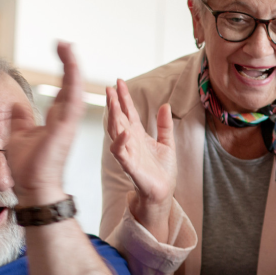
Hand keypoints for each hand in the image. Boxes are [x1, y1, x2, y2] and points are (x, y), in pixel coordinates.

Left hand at [7, 41, 83, 207]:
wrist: (32, 186)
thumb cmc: (28, 167)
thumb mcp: (18, 134)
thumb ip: (20, 118)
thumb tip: (15, 105)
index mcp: (56, 120)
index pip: (62, 89)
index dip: (63, 70)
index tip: (59, 50)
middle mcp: (65, 120)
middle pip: (71, 85)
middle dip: (69, 63)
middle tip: (65, 43)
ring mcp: (67, 124)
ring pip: (75, 90)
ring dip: (73, 68)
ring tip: (68, 48)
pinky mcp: (65, 129)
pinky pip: (72, 102)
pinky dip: (73, 83)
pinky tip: (72, 67)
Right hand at [106, 77, 176, 240]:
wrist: (163, 192)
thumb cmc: (163, 171)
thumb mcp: (167, 144)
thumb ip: (165, 125)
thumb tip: (165, 105)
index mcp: (138, 135)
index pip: (128, 112)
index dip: (124, 97)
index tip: (119, 81)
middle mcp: (130, 142)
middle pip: (119, 119)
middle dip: (114, 103)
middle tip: (108, 88)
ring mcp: (128, 153)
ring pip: (116, 132)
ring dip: (113, 118)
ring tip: (112, 102)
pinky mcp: (129, 166)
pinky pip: (121, 153)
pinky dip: (121, 143)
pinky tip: (125, 132)